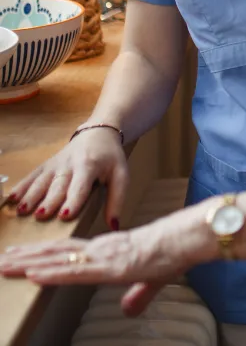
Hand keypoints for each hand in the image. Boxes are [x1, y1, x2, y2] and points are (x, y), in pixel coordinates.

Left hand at [0, 204, 215, 316]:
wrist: (189, 239)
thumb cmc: (175, 252)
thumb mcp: (154, 279)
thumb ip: (139, 294)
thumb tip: (129, 310)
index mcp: (111, 249)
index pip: (71, 251)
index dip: (45, 253)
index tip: (22, 255)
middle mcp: (103, 249)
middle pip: (58, 252)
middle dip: (28, 256)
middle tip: (2, 257)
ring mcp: (105, 255)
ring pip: (60, 259)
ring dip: (30, 263)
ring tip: (6, 264)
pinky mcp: (111, 265)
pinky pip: (77, 270)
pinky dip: (53, 272)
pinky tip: (34, 274)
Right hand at [7, 127, 127, 228]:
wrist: (98, 134)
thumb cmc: (110, 159)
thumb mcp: (121, 175)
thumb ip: (117, 199)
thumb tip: (114, 225)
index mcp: (90, 166)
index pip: (81, 185)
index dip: (73, 200)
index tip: (65, 215)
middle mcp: (70, 164)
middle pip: (58, 185)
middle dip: (49, 200)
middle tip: (40, 216)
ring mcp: (56, 164)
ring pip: (42, 181)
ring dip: (31, 195)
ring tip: (22, 210)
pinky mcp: (46, 165)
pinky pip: (32, 175)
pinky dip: (21, 186)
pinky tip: (11, 198)